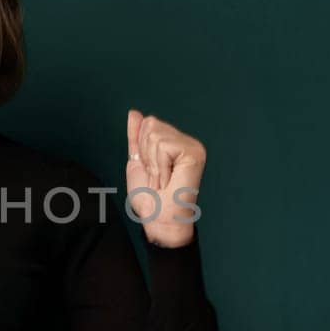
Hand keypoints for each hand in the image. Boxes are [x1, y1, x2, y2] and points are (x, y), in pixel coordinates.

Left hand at [125, 108, 205, 247]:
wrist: (159, 217)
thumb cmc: (150, 197)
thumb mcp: (137, 161)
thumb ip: (136, 137)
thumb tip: (134, 113)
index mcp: (173, 142)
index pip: (147, 123)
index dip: (140, 147)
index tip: (149, 170)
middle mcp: (185, 141)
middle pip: (151, 124)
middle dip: (145, 153)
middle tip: (156, 176)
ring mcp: (192, 146)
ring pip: (156, 135)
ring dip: (152, 162)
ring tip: (162, 179)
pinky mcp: (195, 152)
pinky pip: (164, 146)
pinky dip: (160, 166)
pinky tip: (169, 179)